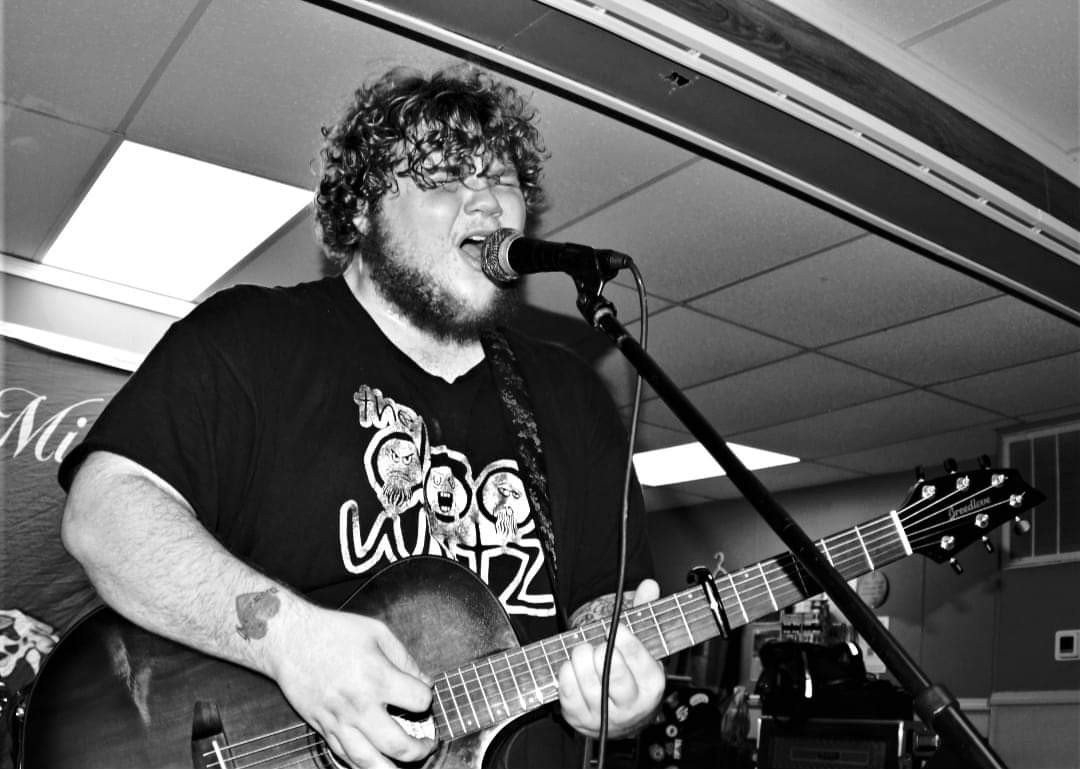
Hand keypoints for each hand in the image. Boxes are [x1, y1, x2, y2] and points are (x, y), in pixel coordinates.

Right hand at [270, 605, 435, 767]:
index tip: (423, 694)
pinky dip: (364, 766)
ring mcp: (338, 721)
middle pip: (398, 745)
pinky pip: (345, 758)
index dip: (427, 698)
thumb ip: (405, 659)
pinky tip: (377, 762)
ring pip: (369, 763)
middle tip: (427, 744)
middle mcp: (359, 705)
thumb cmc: (333, 631)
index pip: (418, 701)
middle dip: (420, 750)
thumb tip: (424, 683)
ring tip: (407, 764)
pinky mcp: (322, 728)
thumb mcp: (378, 632)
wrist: (289, 639)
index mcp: (377, 677)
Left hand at [557, 579, 665, 738]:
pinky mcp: (580, 719)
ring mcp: (605, 716)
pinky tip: (571, 666)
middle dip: (600, 651)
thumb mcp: (641, 645)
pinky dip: (566, 673)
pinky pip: (568, 692)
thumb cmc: (629, 673)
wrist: (617, 715)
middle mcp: (631, 706)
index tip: (616, 629)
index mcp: (651, 684)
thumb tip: (649, 585)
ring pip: (588, 683)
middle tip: (597, 644)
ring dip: (581, 659)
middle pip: (613, 674)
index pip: (639, 660)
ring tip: (584, 651)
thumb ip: (644, 612)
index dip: (625, 640)